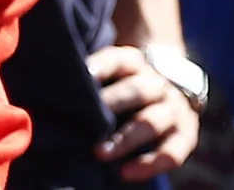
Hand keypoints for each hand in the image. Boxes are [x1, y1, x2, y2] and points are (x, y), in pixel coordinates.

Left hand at [88, 44, 199, 178]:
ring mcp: (173, 109)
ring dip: (125, 139)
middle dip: (111, 105)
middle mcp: (156, 83)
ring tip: (98, 153)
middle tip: (85, 120)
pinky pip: (172, 153)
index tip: (81, 74)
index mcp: (134, 62)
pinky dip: (149, 164)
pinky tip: (125, 173)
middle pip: (135, 91)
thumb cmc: (122, 82)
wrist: (170, 87)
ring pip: (151, 123)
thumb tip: (47, 85)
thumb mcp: (111, 69)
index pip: (116, 60)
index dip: (100, 66)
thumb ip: (88, 75)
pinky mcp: (186, 135)